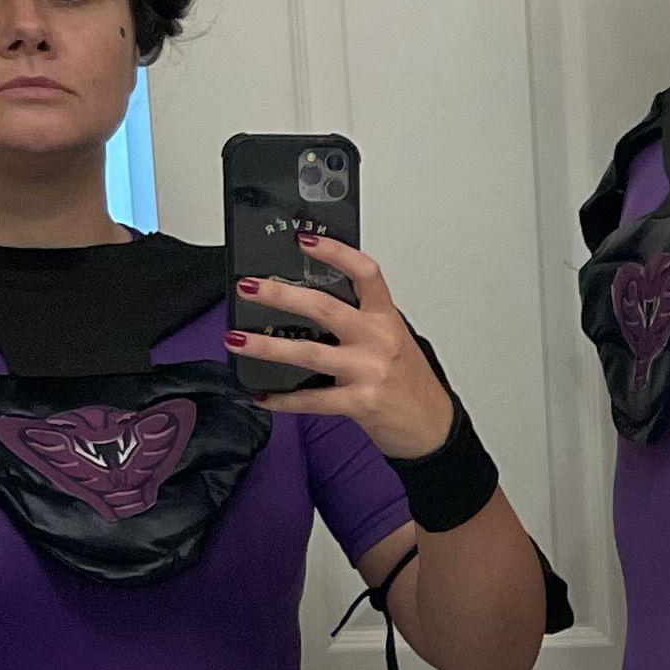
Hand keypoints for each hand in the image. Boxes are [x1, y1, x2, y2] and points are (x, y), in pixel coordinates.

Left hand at [230, 232, 456, 459]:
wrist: (433, 428)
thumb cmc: (410, 384)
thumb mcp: (392, 341)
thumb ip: (361, 322)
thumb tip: (310, 305)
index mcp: (387, 318)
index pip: (365, 273)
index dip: (335, 252)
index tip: (304, 240)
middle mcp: (378, 340)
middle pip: (324, 307)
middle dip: (279, 295)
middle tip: (248, 287)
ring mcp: (368, 371)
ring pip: (308, 352)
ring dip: (265, 346)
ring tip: (236, 339)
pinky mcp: (359, 402)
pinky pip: (312, 400)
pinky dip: (282, 400)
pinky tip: (261, 396)